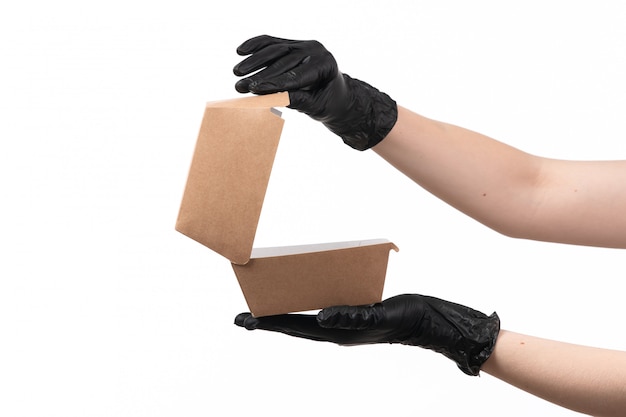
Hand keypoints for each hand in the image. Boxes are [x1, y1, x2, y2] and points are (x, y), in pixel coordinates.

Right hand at [233, 35, 397, 150]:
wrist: (337, 95)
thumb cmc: (328, 103)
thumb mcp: (315, 106)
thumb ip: (296, 100)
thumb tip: (270, 98)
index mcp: (325, 64)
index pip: (295, 74)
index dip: (273, 83)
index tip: (254, 89)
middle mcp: (315, 49)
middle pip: (282, 60)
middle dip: (259, 74)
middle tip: (240, 86)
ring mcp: (304, 44)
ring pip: (274, 49)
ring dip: (253, 60)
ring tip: (236, 72)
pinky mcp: (293, 44)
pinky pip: (271, 42)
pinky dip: (255, 45)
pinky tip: (241, 51)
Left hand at [235, 294, 499, 375]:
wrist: (427, 319)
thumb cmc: (404, 319)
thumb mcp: (377, 317)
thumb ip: (350, 317)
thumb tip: (319, 317)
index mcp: (337, 332)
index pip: (294, 327)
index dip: (269, 323)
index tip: (245, 320)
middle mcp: (335, 328)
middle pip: (294, 324)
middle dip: (268, 320)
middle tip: (243, 318)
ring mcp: (342, 321)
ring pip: (305, 317)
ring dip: (284, 312)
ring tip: (266, 306)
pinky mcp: (351, 311)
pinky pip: (322, 306)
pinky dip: (307, 302)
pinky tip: (303, 295)